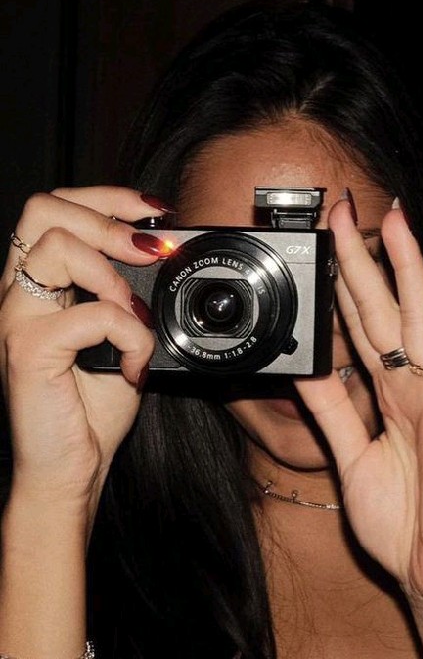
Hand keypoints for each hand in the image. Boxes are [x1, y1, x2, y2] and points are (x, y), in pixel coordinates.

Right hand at [0, 187, 165, 511]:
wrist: (73, 465)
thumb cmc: (93, 405)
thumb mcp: (122, 336)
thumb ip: (130, 297)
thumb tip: (164, 258)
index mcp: (44, 286)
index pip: (57, 209)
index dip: (108, 197)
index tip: (155, 211)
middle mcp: (21, 294)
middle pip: (44, 209)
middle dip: (109, 218)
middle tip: (149, 252)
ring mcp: (18, 320)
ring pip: (59, 248)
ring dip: (115, 278)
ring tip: (135, 319)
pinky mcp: (28, 351)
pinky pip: (91, 315)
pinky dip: (130, 336)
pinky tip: (134, 364)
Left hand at [296, 198, 422, 634]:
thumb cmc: (402, 520)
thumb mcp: (349, 457)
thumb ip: (332, 410)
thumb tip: (308, 367)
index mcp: (389, 394)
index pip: (359, 326)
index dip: (341, 284)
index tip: (323, 245)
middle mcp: (414, 386)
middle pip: (385, 311)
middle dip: (363, 260)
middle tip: (346, 210)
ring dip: (413, 272)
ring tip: (400, 224)